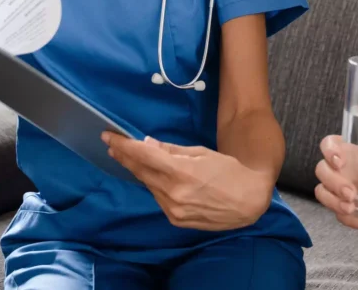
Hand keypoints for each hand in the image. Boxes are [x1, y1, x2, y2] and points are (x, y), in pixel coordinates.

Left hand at [102, 133, 274, 230]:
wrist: (249, 201)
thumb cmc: (229, 171)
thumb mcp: (202, 153)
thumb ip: (172, 150)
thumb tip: (146, 144)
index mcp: (181, 172)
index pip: (143, 156)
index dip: (124, 145)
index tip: (109, 136)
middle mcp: (173, 193)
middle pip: (140, 171)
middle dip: (125, 156)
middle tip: (113, 144)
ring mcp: (173, 210)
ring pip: (148, 185)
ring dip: (139, 171)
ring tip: (131, 158)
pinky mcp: (176, 220)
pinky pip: (158, 198)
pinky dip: (154, 185)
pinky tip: (154, 177)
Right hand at [314, 134, 357, 234]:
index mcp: (354, 150)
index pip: (329, 144)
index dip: (328, 150)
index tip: (339, 161)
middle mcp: (343, 168)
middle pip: (321, 170)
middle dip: (333, 182)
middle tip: (352, 193)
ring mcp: (340, 189)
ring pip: (322, 192)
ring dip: (333, 202)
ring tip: (351, 209)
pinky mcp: (345, 208)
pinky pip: (338, 215)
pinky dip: (352, 221)